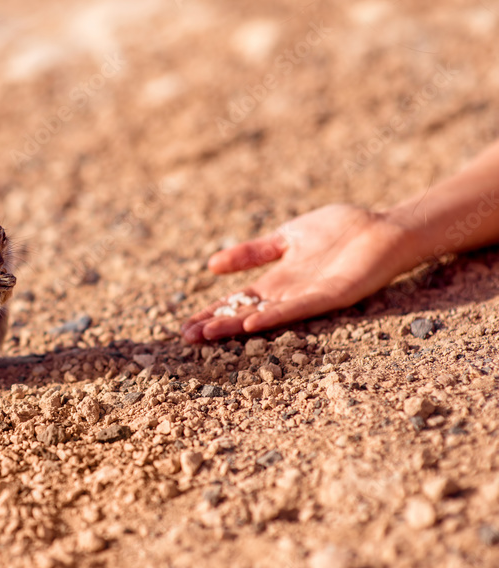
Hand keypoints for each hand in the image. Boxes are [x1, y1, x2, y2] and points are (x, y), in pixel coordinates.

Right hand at [182, 204, 413, 341]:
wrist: (384, 229)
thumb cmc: (341, 230)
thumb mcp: (287, 237)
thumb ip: (254, 252)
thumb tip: (212, 266)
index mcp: (276, 281)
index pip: (236, 302)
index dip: (211, 313)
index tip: (185, 326)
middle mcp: (288, 294)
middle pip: (244, 314)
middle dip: (215, 325)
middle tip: (185, 338)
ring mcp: (307, 298)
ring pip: (264, 316)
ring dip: (235, 327)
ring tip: (207, 335)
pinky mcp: (329, 296)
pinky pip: (297, 309)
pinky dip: (273, 317)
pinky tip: (251, 323)